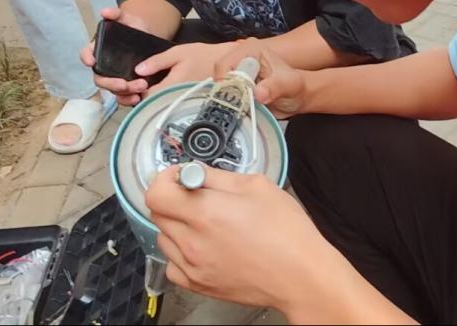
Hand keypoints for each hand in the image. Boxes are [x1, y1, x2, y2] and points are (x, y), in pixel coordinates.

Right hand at [80, 7, 155, 105]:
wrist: (150, 37)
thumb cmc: (134, 27)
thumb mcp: (127, 18)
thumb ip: (116, 14)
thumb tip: (106, 11)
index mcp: (98, 49)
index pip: (86, 54)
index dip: (86, 58)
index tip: (92, 61)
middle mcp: (103, 65)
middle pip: (100, 78)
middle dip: (111, 83)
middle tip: (124, 84)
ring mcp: (114, 76)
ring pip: (112, 89)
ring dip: (123, 92)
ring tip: (139, 89)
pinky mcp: (126, 84)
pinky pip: (123, 96)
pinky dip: (128, 99)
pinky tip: (139, 99)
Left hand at [138, 42, 234, 97]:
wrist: (227, 62)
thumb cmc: (203, 55)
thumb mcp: (178, 52)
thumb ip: (157, 62)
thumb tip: (138, 70)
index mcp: (172, 86)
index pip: (147, 97)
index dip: (140, 90)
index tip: (141, 82)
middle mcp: (177, 98)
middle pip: (154, 105)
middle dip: (146, 98)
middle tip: (147, 86)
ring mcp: (185, 103)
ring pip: (163, 106)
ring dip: (156, 99)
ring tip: (157, 88)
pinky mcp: (191, 104)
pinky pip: (173, 105)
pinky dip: (168, 100)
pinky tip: (169, 91)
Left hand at [146, 166, 340, 314]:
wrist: (299, 275)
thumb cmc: (287, 233)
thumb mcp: (258, 187)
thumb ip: (219, 177)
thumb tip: (194, 173)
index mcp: (206, 212)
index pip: (156, 192)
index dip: (165, 178)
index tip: (180, 177)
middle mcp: (192, 241)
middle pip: (158, 212)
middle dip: (174, 198)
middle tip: (198, 196)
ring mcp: (192, 266)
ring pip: (164, 236)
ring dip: (177, 224)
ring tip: (207, 224)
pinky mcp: (197, 284)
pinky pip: (173, 262)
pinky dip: (181, 251)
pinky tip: (204, 246)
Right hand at [214, 39, 306, 118]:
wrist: (298, 97)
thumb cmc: (295, 87)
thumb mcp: (289, 85)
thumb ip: (275, 87)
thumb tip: (259, 94)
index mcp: (250, 49)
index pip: (224, 64)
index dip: (226, 82)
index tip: (237, 97)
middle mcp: (240, 58)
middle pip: (218, 76)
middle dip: (226, 92)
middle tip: (240, 104)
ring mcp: (236, 72)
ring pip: (218, 87)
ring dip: (227, 99)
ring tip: (243, 106)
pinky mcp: (235, 84)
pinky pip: (222, 95)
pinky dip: (228, 103)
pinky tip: (241, 108)